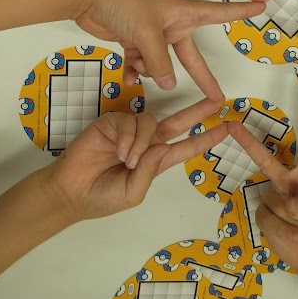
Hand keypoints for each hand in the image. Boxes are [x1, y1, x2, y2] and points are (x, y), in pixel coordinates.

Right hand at [43, 98, 228, 221]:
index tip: (226, 129)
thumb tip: (164, 146)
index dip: (206, 138)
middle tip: (217, 101)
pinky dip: (127, 138)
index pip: (185, 147)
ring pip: (150, 122)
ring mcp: (129, 131)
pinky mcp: (112, 122)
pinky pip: (129, 122)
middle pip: (177, 122)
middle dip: (197, 112)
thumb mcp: (133, 193)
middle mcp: (146, 142)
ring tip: (126, 161)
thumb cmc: (103, 197)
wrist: (71, 191)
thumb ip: (150, 171)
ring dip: (141, 143)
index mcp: (155, 161)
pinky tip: (117, 151)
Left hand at [72, 0, 263, 97]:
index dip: (239, 12)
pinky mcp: (132, 40)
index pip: (218, 13)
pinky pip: (141, 64)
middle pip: (189, 56)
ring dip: (150, 70)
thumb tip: (170, 84)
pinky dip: (134, 71)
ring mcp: (150, 33)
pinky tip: (126, 76)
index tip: (261, 6)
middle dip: (200, 77)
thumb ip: (160, 62)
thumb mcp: (147, 34)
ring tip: (136, 64)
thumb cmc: (123, 2)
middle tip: (216, 99)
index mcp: (181, 13)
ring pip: (160, 64)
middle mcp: (169, 23)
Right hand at [227, 98, 297, 276]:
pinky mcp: (264, 215)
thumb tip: (290, 203)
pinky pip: (267, 218)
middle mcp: (288, 182)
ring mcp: (274, 198)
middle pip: (266, 159)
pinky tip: (293, 238)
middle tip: (231, 124)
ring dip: (291, 222)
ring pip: (273, 202)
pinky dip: (281, 231)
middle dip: (248, 142)